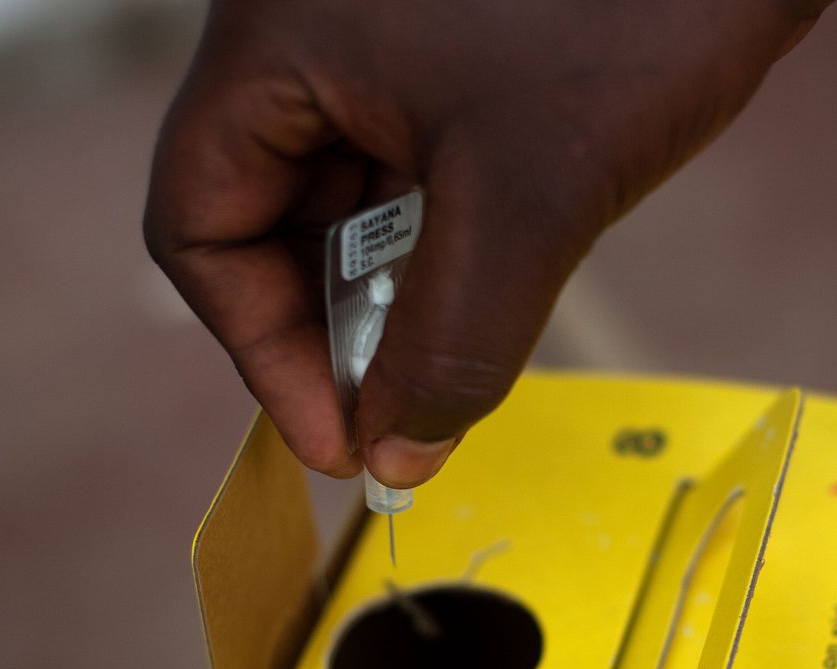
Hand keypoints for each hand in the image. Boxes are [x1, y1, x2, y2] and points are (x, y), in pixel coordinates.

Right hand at [146, 0, 822, 485]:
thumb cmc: (636, 12)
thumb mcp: (531, 202)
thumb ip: (452, 344)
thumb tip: (397, 455)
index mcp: (276, 38)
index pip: (200, 224)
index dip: (261, 350)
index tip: (339, 440)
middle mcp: (302, 31)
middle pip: (262, 218)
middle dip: (328, 330)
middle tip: (395, 418)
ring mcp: (372, 38)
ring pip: (338, 201)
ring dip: (384, 296)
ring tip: (441, 366)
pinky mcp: (441, 51)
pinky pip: (400, 168)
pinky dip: (431, 245)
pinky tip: (479, 293)